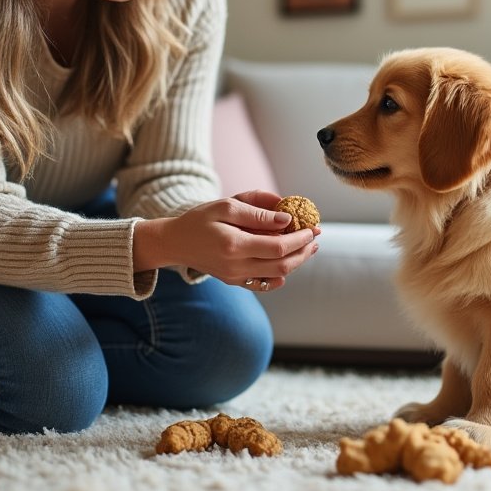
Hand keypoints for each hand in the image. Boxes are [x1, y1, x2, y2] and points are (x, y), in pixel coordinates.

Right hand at [132, 190, 318, 290]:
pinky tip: (288, 264)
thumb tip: (286, 219)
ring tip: (308, 247)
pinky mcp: (234, 282)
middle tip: (315, 237)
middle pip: (282, 265)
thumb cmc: (200, 219)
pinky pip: (264, 284)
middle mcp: (236, 266)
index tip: (313, 227)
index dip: (300, 239)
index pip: (278, 247)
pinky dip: (280, 275)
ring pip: (277, 275)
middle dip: (304, 251)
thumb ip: (257, 212)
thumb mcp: (226, 206)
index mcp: (234, 245)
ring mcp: (235, 277)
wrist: (175, 242)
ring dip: (296, 262)